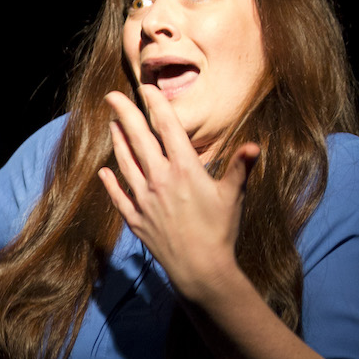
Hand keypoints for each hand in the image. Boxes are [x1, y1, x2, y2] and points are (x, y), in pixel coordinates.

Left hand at [98, 86, 259, 302]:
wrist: (201, 269)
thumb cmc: (221, 231)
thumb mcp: (233, 196)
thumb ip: (240, 168)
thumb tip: (254, 145)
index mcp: (185, 169)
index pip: (167, 128)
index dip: (157, 105)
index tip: (146, 88)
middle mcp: (160, 180)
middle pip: (138, 139)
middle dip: (125, 114)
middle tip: (112, 96)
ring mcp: (144, 199)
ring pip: (126, 163)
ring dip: (117, 142)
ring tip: (112, 125)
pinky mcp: (136, 219)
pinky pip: (119, 196)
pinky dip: (111, 183)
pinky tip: (104, 172)